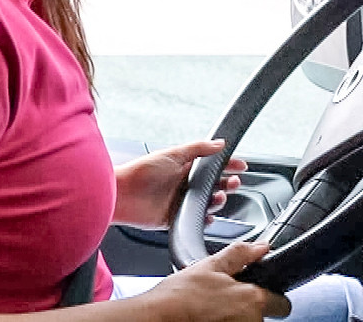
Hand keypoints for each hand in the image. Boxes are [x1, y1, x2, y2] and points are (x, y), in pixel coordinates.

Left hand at [113, 139, 246, 228]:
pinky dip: (204, 220)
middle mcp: (183, 184)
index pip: (212, 165)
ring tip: (218, 198)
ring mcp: (179, 201)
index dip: (228, 165)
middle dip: (227, 183)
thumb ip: (198, 148)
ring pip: (207, 203)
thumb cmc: (141, 171)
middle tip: (233, 182)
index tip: (241, 166)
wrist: (121, 195)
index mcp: (184, 166)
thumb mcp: (173, 153)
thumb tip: (220, 143)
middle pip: (214, 185)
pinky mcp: (173, 218)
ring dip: (217, 201)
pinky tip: (207, 217)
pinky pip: (195, 220)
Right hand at [138, 241, 291, 321]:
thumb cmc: (179, 297)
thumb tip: (261, 247)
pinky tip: (207, 319)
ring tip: (211, 312)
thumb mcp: (210, 266)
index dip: (272, 297)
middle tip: (225, 304)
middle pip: (262, 317)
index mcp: (252, 300)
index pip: (282, 304)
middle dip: (249, 310)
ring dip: (234, 319)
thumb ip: (240, 255)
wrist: (157, 319)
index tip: (263, 295)